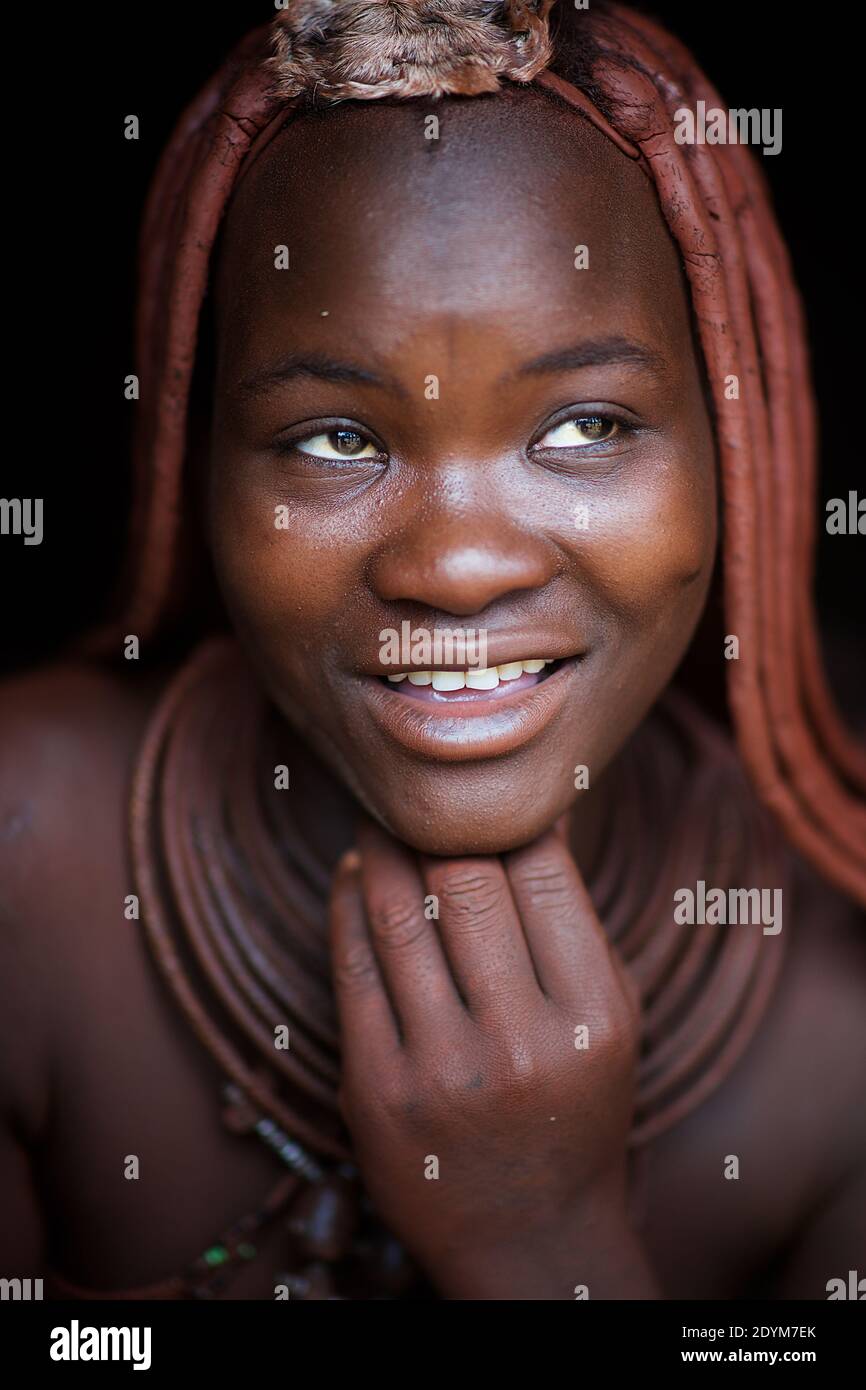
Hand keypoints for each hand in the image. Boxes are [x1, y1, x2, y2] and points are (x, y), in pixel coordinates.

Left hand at [328, 818, 642, 1290]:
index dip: (508, 815)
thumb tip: (535, 808)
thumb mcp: (608, 1015)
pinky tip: (353, 874)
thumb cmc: (576, 1104)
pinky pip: (351, 964)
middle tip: (419, 791)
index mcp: (592, 1016)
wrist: (529, 1236)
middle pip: (465, 879)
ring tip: (379, 816)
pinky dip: (347, 901)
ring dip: (381, 847)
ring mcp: (441, 1069)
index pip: (542, 872)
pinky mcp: (374, 1088)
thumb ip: (574, 918)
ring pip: (397, 912)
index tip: (485, 793)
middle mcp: (520, 1043)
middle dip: (437, 821)